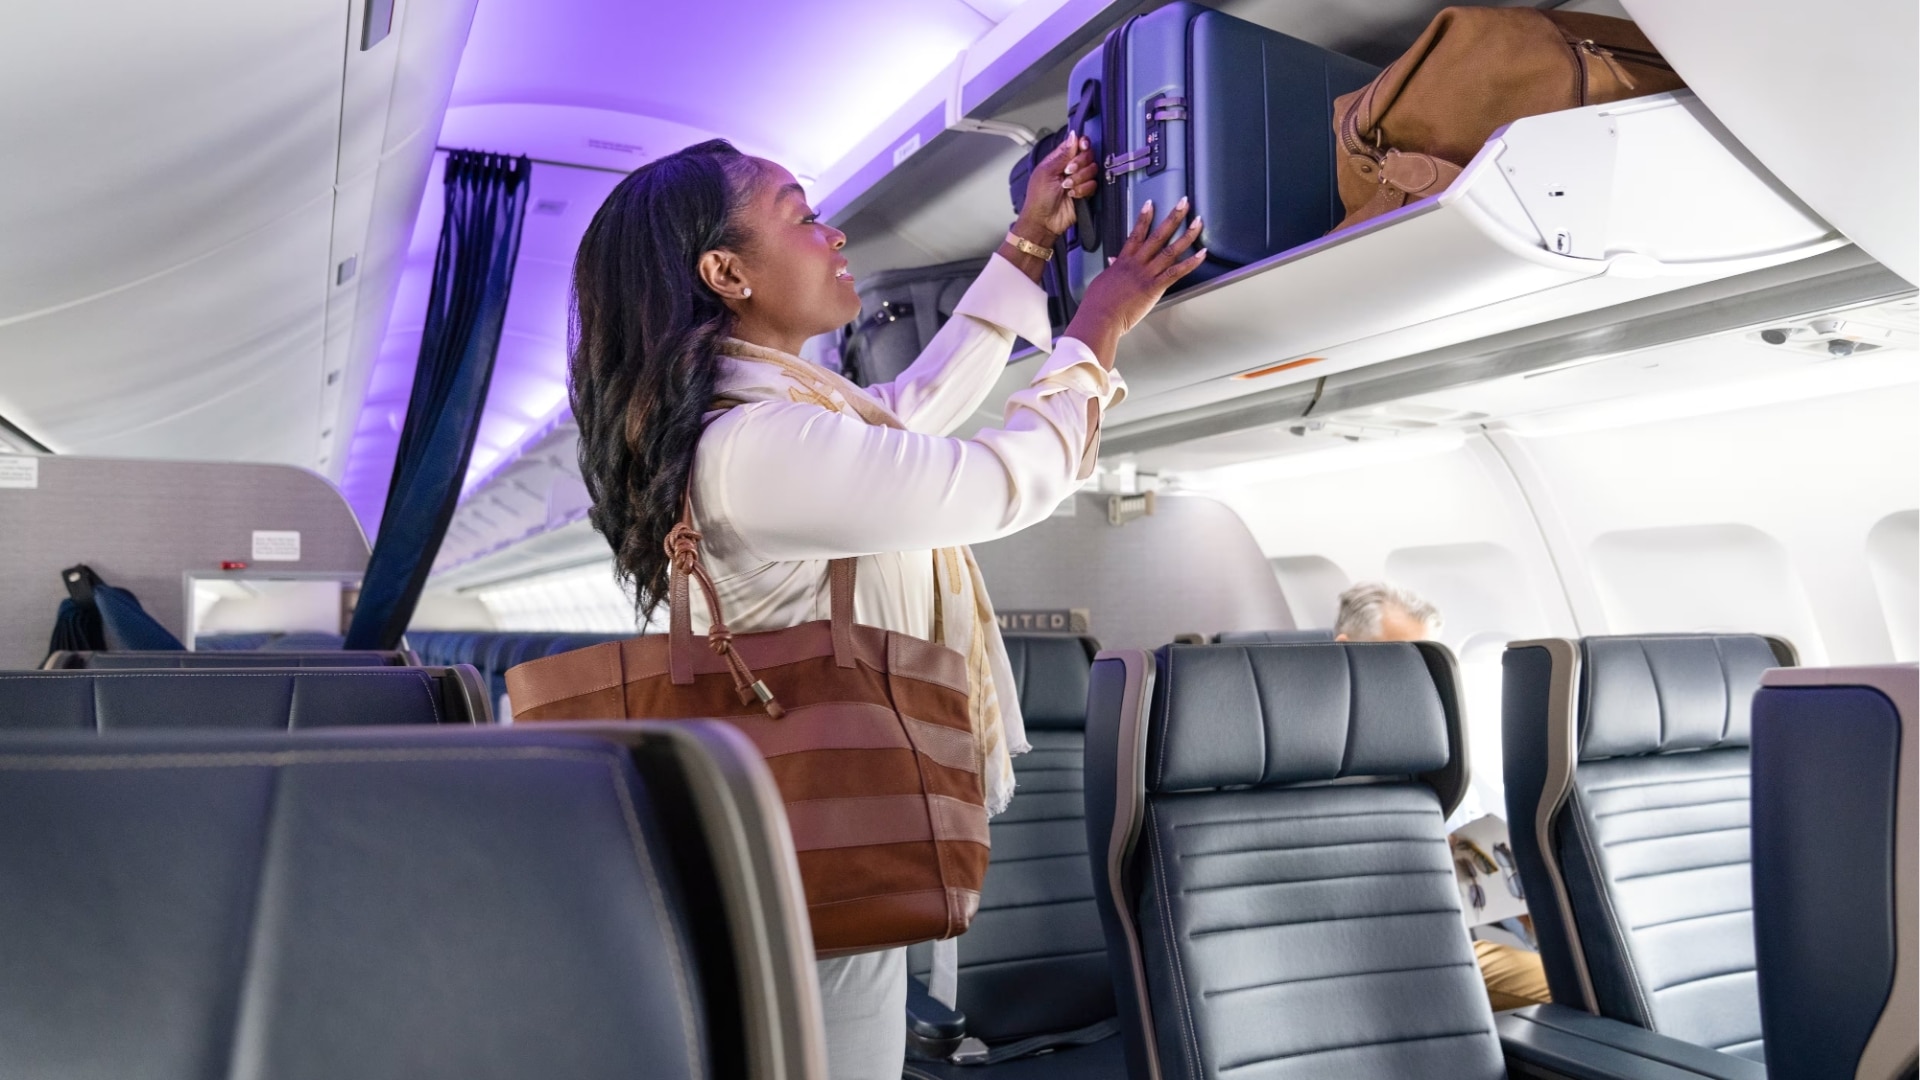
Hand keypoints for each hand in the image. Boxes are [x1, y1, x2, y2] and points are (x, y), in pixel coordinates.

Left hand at [1014, 133, 1097, 243]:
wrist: (1044, 221)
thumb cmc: (1038, 198)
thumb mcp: (1047, 172)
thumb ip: (1062, 154)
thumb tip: (1073, 136)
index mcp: (1059, 159)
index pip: (1076, 144)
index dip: (1082, 144)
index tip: (1081, 148)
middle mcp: (1070, 167)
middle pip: (1088, 155)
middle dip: (1079, 164)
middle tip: (1068, 172)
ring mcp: (1078, 180)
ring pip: (1092, 170)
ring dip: (1079, 179)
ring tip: (1067, 187)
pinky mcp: (1085, 192)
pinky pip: (1093, 185)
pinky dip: (1083, 190)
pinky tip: (1072, 195)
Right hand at [1064, 197, 1205, 366]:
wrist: (1100, 316)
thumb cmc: (1098, 303)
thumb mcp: (1102, 280)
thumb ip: (1111, 268)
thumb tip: (1112, 260)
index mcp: (1123, 261)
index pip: (1136, 233)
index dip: (1144, 217)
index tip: (1151, 204)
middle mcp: (1137, 263)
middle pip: (1157, 235)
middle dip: (1172, 218)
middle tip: (1183, 203)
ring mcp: (1146, 274)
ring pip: (1170, 250)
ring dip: (1186, 235)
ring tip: (1197, 222)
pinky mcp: (1154, 287)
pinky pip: (1176, 272)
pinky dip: (1191, 263)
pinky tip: (1202, 254)